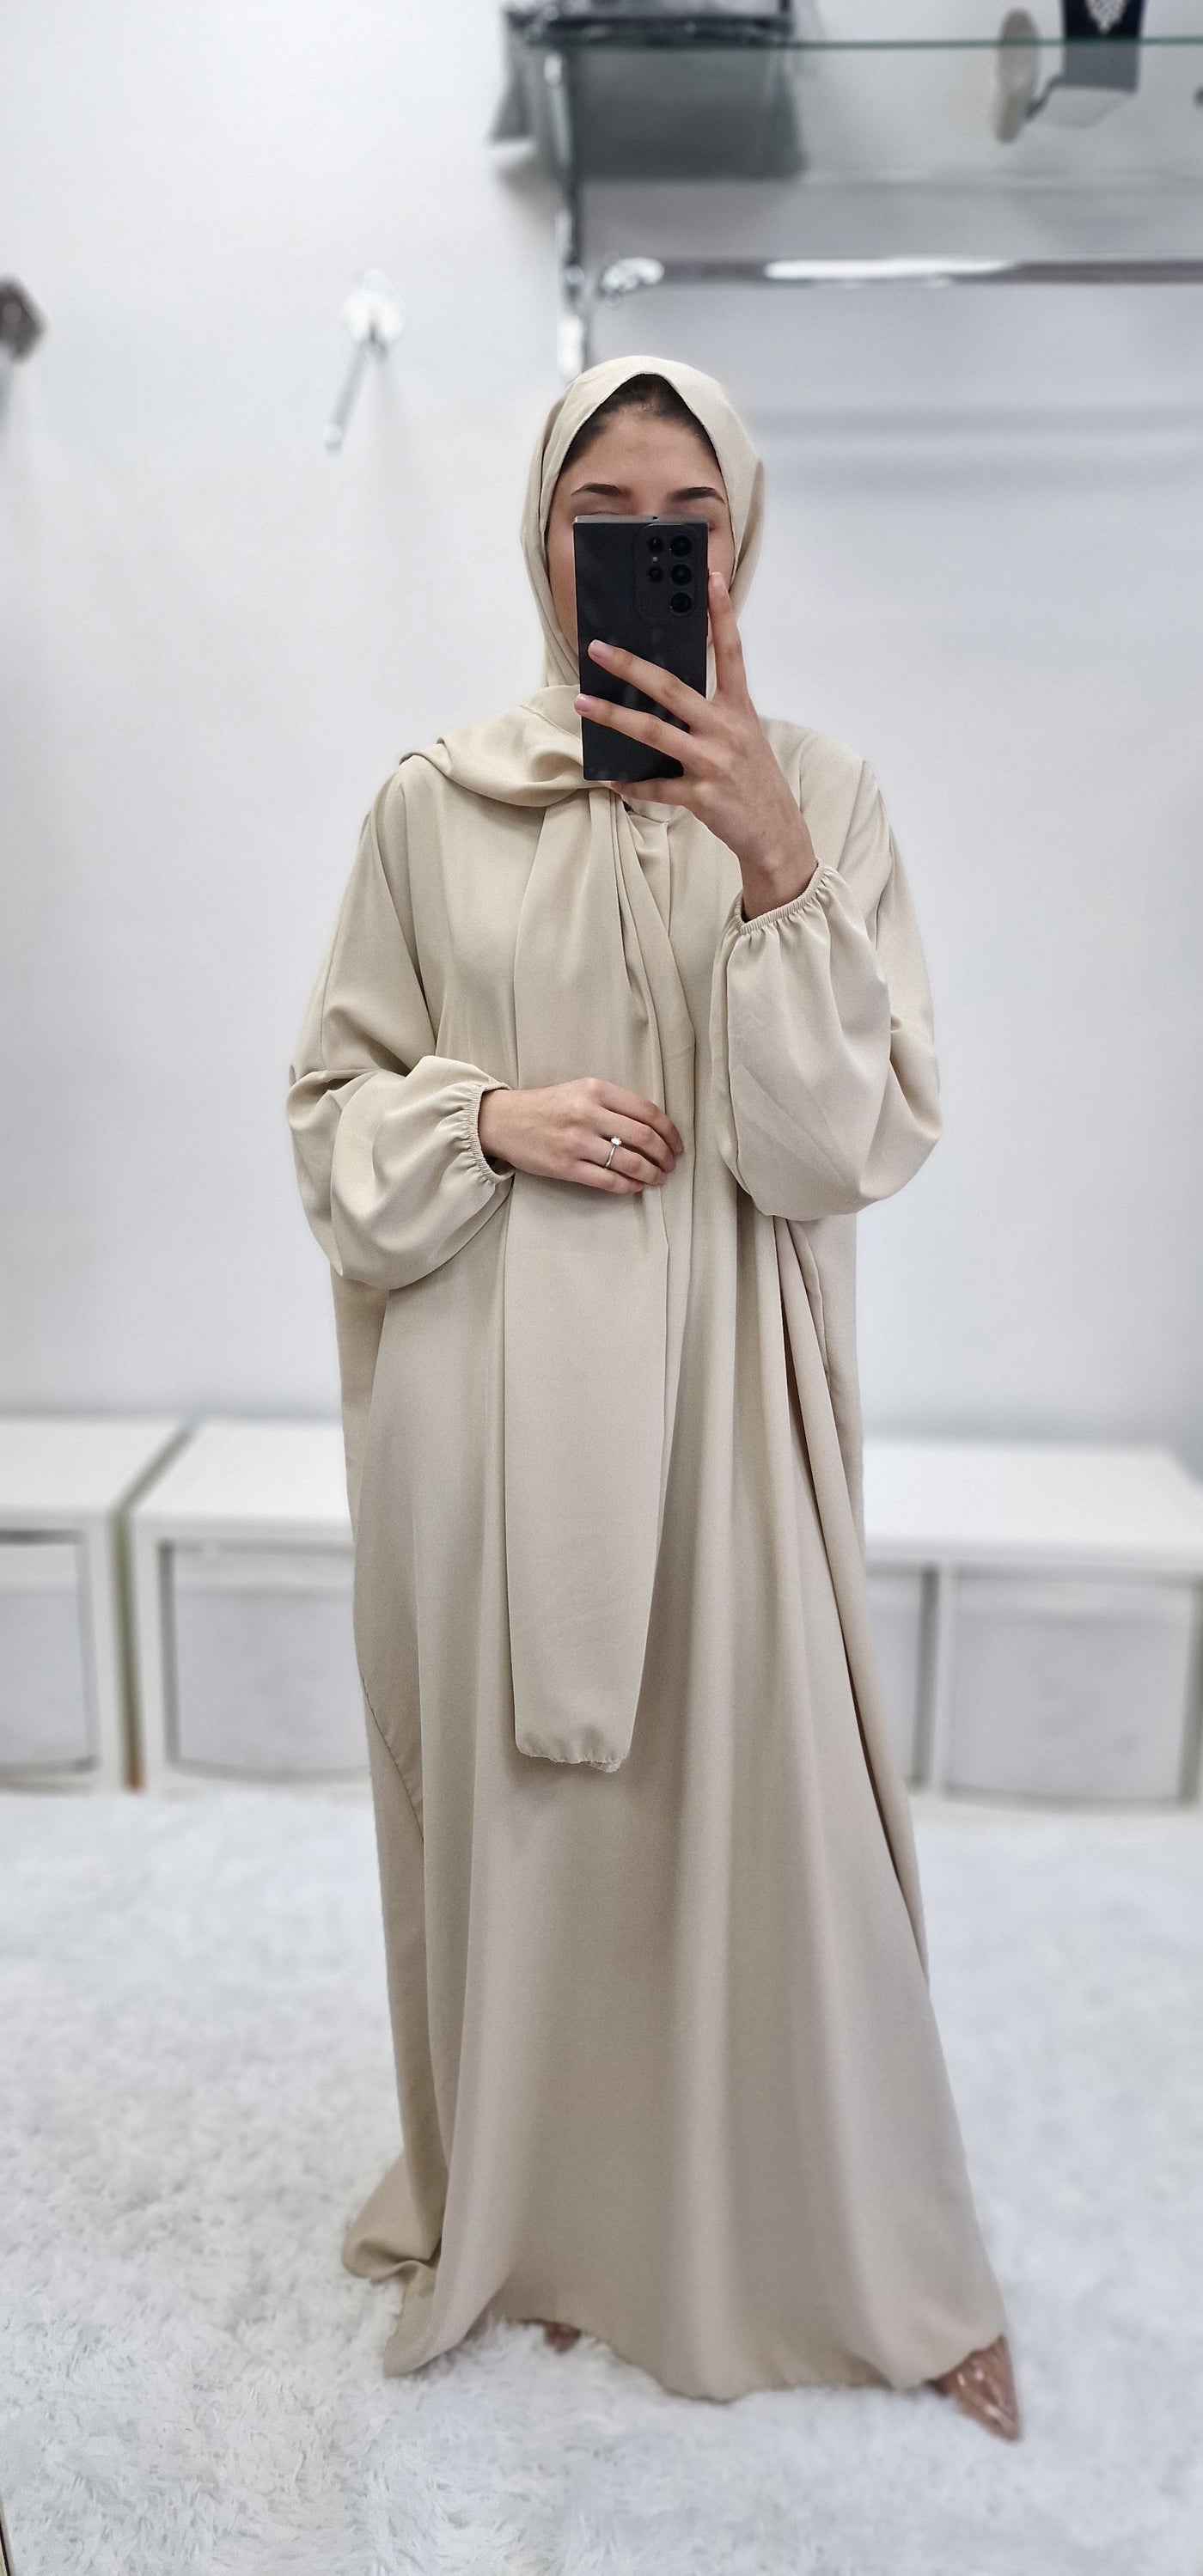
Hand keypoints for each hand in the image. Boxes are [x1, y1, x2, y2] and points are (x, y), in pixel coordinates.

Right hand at [478, 1079, 682, 1193]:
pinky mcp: (565, 1166)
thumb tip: (652, 1129)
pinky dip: (628, 1186)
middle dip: (665, 1155)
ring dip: (651, 1173)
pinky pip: (607, 1180)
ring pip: (629, 1162)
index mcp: (596, 1090)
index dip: (670, 1131)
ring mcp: (576, 1141)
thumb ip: (613, 1104)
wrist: (504, 1120)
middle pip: (644, 1137)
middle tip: (671, 1165)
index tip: (677, 1144)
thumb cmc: (547, 1106)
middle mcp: (588, 1113)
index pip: (647, 1111)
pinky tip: (636, 1187)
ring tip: (658, 1178)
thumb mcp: (581, 1091)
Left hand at [574, 570, 817, 919]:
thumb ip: (713, 714)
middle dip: (631, 666)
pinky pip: (657, 787)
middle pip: (672, 688)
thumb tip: (666, 696)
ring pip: (653, 732)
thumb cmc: (755, 782)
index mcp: (739, 709)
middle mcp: (725, 729)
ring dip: (614, 717)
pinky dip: (632, 784)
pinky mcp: (701, 796)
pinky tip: (612, 780)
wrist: (776, 835)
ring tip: (582, 704)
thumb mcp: (743, 738)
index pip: (731, 652)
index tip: (711, 579)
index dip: (722, 614)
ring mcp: (712, 762)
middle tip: (599, 648)